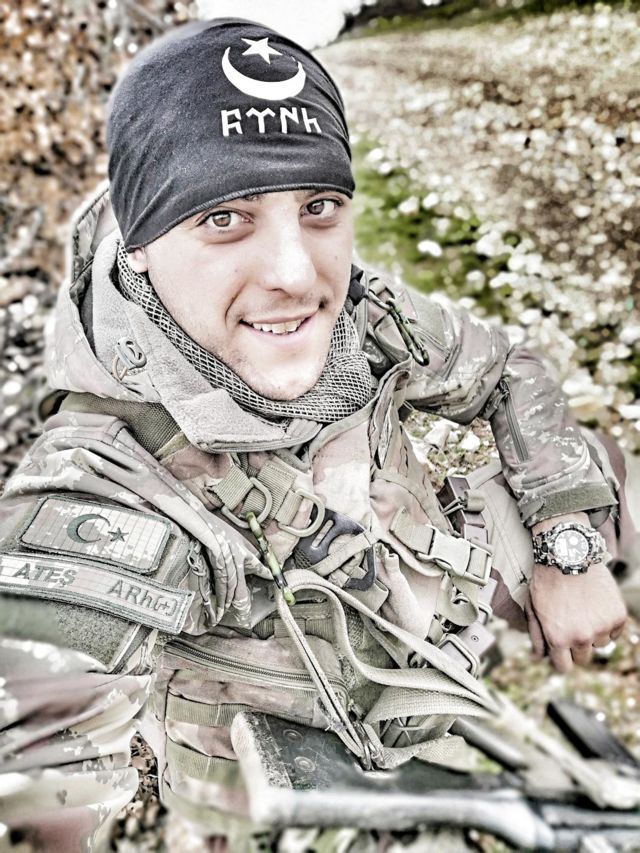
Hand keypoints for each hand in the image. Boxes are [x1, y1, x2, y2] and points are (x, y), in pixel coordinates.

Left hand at [525, 514, 626, 671]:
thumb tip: (539, 658)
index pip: (564, 667)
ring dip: (593, 633)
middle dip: (576, 646)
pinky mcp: (617, 616)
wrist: (568, 555)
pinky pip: (614, 632)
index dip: (561, 659)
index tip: (561, 650)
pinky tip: (596, 607)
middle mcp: (581, 637)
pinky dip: (607, 623)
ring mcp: (602, 627)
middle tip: (571, 625)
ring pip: (599, 644)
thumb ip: (536, 636)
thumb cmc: (546, 581)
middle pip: (583, 659)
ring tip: (583, 610)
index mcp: (558, 638)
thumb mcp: (532, 609)